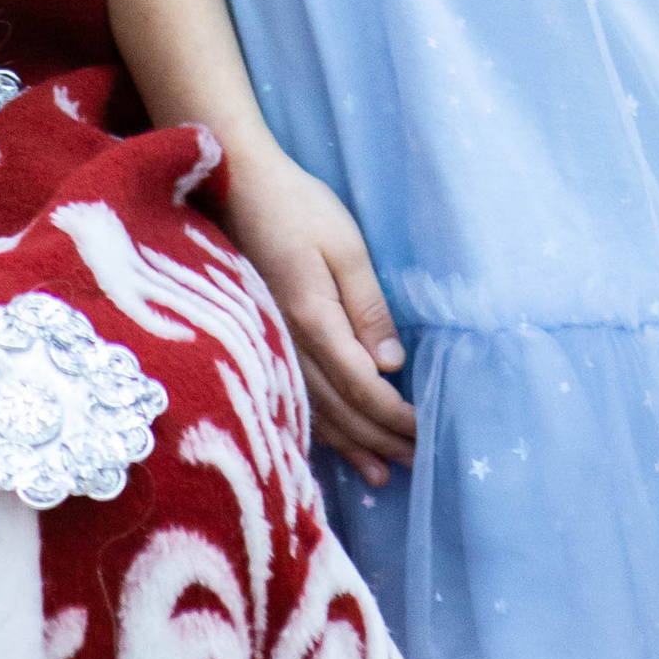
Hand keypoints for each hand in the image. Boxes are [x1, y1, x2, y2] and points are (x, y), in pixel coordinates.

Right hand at [225, 148, 417, 484]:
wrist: (234, 185)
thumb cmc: (296, 207)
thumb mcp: (345, 245)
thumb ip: (367, 306)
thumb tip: (390, 364)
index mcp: (313, 320)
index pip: (362, 387)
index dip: (394, 415)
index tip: (424, 432)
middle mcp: (288, 345)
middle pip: (341, 409)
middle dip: (381, 438)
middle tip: (417, 462)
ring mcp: (270, 346)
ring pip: (315, 413)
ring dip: (352, 445)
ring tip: (383, 473)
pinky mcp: (261, 341)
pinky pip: (291, 398)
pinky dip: (319, 429)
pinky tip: (333, 445)